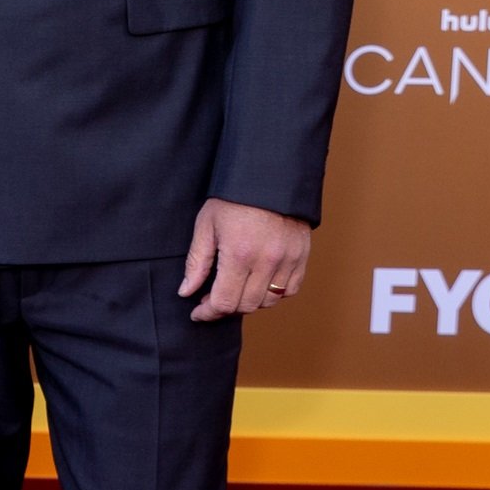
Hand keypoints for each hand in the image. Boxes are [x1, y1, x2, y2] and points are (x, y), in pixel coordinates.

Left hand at [180, 198, 310, 321]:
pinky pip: (291, 290)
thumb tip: (186, 291)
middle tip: (212, 299)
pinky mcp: (302, 256)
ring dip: (249, 302)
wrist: (270, 176)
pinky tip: (260, 284)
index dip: (208, 312)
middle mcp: (266, 262)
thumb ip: (197, 262)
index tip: (198, 311)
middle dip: (226, 308)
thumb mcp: (206, 225)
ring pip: (269, 301)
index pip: (224, 302)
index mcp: (239, 254)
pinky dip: (275, 293)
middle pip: (246, 306)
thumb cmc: (234, 198)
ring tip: (236, 289)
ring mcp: (288, 260)